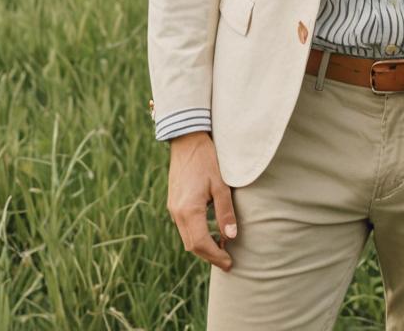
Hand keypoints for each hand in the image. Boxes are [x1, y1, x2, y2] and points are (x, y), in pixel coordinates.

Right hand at [167, 131, 236, 269]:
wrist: (187, 140)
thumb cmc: (207, 160)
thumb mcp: (221, 185)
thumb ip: (225, 212)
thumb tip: (230, 237)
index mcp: (189, 210)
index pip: (201, 244)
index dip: (215, 256)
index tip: (230, 263)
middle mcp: (177, 213)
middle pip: (191, 245)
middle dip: (209, 255)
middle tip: (227, 260)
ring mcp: (173, 208)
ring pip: (186, 237)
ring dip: (202, 245)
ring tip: (222, 246)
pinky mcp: (173, 202)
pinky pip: (184, 226)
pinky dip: (196, 234)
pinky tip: (210, 230)